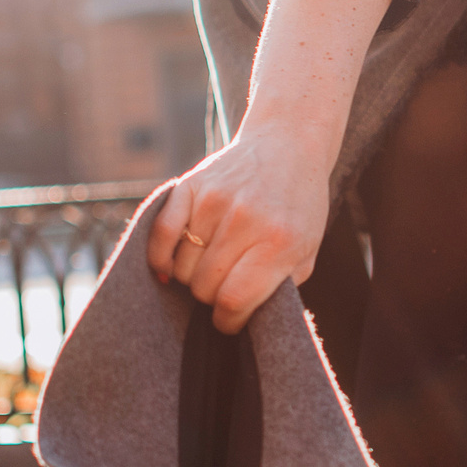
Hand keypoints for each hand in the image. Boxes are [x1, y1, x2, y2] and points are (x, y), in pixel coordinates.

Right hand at [147, 125, 333, 332]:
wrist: (287, 144)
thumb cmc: (298, 206)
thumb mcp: (306, 250)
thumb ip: (280, 287)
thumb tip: (244, 321)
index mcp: (279, 242)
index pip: (235, 301)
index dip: (227, 322)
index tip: (229, 321)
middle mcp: (245, 220)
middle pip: (204, 286)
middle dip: (211, 298)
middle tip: (222, 289)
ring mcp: (215, 201)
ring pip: (182, 266)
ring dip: (190, 277)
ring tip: (209, 268)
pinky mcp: (190, 185)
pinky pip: (161, 234)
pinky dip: (159, 257)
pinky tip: (169, 267)